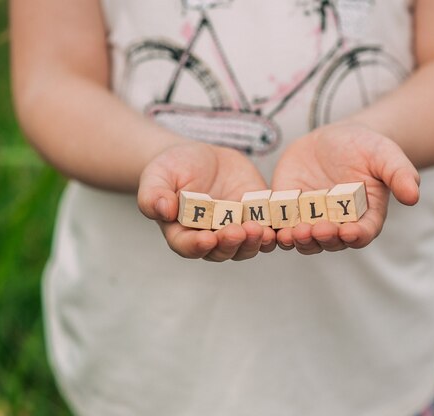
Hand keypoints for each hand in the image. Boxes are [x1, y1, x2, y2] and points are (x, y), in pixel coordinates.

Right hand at [138, 142, 274, 260]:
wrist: (201, 157)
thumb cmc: (173, 168)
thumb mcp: (158, 175)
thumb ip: (154, 194)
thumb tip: (162, 209)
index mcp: (182, 232)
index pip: (188, 246)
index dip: (197, 245)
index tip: (207, 239)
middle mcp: (209, 238)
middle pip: (221, 251)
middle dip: (230, 243)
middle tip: (238, 231)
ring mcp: (234, 230)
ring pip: (246, 246)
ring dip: (254, 242)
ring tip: (259, 229)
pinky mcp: (255, 218)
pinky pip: (267, 230)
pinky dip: (274, 231)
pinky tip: (279, 225)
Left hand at [271, 122, 419, 253]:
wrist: (335, 138)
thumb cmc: (366, 147)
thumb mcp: (385, 154)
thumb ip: (400, 173)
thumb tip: (414, 195)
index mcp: (365, 216)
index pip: (363, 233)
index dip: (356, 235)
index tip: (349, 231)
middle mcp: (338, 223)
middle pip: (331, 240)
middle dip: (323, 237)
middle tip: (315, 230)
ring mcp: (312, 219)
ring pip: (304, 239)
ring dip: (298, 239)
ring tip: (292, 231)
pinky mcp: (289, 210)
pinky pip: (281, 224)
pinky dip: (275, 228)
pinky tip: (269, 225)